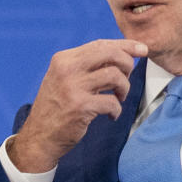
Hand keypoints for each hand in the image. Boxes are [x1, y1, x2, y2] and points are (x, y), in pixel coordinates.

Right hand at [9, 39, 146, 171]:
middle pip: (111, 54)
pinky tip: (111, 115)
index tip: (142, 50)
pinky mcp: (80, 107)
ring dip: (124, 88)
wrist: (39, 137)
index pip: (100, 44)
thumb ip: (88, 66)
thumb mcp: (66, 79)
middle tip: (127, 79)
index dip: (125, 45)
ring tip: (119, 98)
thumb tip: (122, 54)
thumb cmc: (58, 107)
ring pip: (115, 76)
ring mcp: (72, 87)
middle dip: (127, 64)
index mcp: (64, 59)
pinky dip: (117, 110)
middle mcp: (67, 69)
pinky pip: (112, 102)